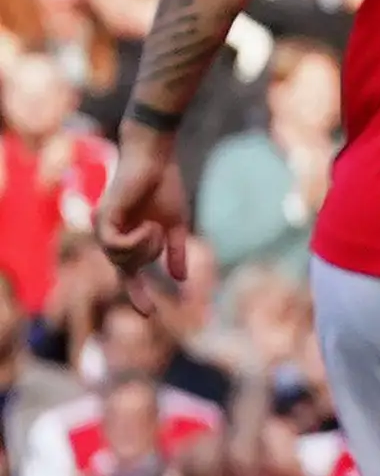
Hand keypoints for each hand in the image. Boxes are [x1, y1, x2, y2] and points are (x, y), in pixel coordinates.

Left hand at [96, 136, 191, 310]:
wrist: (155, 160)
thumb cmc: (164, 187)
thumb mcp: (175, 226)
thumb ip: (176, 252)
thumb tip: (180, 279)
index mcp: (127, 240)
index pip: (128, 275)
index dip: (137, 295)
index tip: (150, 315)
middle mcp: (110, 236)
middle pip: (126, 268)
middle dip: (148, 256)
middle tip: (160, 233)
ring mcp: (104, 227)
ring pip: (121, 259)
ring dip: (145, 248)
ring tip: (156, 227)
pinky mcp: (103, 218)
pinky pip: (117, 246)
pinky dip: (136, 242)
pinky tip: (149, 227)